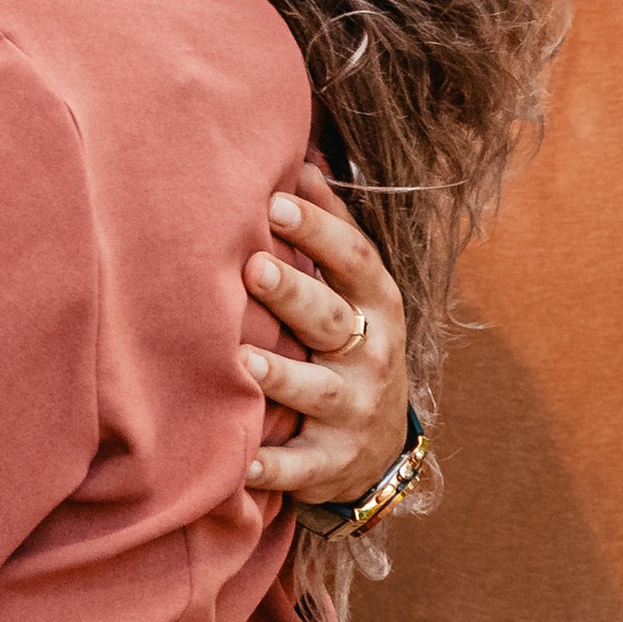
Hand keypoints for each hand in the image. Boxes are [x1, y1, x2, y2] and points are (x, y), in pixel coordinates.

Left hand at [241, 164, 412, 508]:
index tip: (276, 201)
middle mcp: (371, 355)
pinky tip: (241, 458)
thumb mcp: (358, 289)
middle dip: (294, 294)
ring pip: (317, 391)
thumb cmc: (354, 341)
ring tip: (244, 360)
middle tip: (253, 265)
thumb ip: (331, 228)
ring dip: (282, 376)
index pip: (355, 260)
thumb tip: (301, 154)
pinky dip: (272, 466)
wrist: (381, 449)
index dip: (319, 230)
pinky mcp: (331, 463)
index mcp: (377, 305)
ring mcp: (353, 412)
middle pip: (331, 320)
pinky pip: (299, 466)